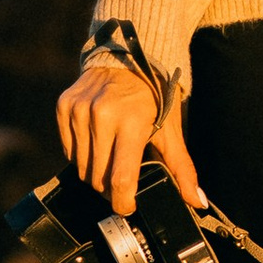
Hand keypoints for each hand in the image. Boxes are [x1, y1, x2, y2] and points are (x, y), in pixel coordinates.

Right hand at [57, 58, 201, 215]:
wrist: (126, 56)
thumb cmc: (153, 95)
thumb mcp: (170, 129)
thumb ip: (182, 168)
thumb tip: (198, 202)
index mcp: (132, 123)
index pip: (120, 180)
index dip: (123, 202)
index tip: (129, 206)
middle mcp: (102, 116)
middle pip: (98, 179)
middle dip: (111, 190)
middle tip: (124, 182)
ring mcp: (79, 111)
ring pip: (80, 168)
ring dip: (95, 175)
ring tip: (111, 162)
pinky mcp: (64, 107)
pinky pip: (68, 151)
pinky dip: (82, 156)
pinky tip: (97, 145)